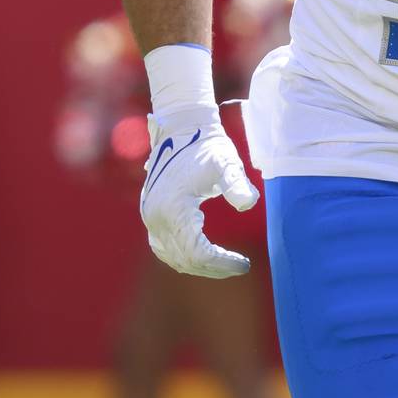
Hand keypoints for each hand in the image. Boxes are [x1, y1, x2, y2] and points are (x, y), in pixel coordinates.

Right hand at [139, 108, 257, 276]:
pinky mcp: (150, 215)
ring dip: (201, 266)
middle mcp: (156, 217)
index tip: (245, 264)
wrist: (182, 130)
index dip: (223, 263)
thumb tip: (248, 203)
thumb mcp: (226, 162)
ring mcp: (150, 217)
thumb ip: (237, 183)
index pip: (198, 253)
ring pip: (173, 258)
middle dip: (215, 268)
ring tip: (227, 265)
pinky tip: (206, 256)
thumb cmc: (208, 146)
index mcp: (173, 208)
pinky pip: (164, 248)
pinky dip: (185, 257)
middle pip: (186, 260)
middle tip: (242, 266)